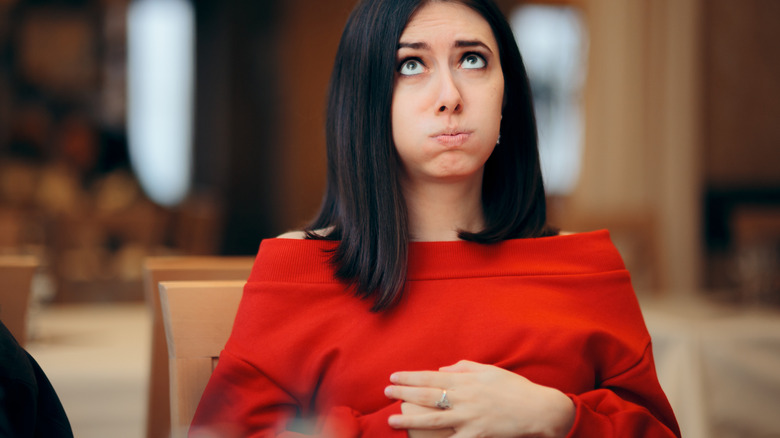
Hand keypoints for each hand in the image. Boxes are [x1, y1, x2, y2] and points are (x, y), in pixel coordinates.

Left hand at [385, 360, 574, 437]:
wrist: (537, 409)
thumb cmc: (513, 388)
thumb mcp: (488, 370)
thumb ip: (463, 368)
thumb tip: (441, 371)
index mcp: (465, 381)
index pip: (430, 377)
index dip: (409, 377)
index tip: (393, 377)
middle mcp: (464, 398)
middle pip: (426, 396)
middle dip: (403, 394)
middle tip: (385, 393)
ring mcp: (469, 418)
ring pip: (432, 419)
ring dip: (409, 419)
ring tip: (391, 420)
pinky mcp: (476, 434)